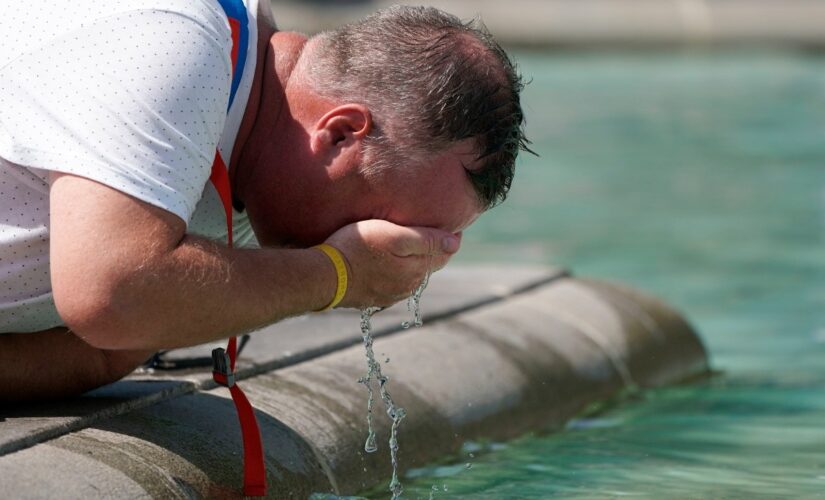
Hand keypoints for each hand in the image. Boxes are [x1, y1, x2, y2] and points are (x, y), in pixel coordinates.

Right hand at [324, 219, 460, 308]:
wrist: (323, 276)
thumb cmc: (357, 248)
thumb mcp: (394, 236)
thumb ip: (426, 240)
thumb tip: (455, 243)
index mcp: (417, 270)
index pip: (444, 254)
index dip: (449, 238)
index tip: (451, 223)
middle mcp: (408, 287)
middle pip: (428, 265)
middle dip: (433, 249)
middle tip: (431, 229)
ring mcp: (390, 295)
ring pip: (411, 275)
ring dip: (414, 261)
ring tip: (409, 243)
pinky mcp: (374, 298)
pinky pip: (393, 282)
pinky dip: (397, 271)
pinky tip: (388, 261)